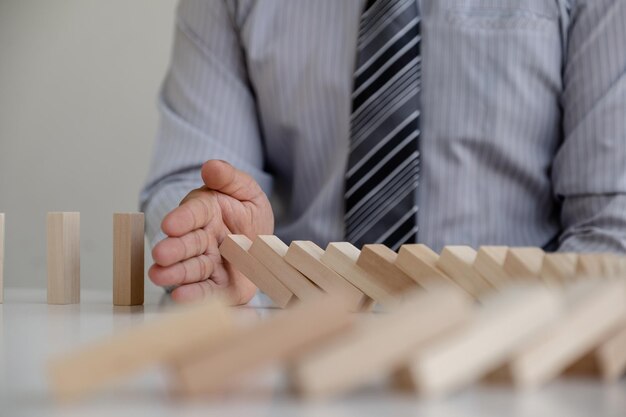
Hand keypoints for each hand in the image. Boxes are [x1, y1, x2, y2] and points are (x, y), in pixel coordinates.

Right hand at [148, 160, 273, 303]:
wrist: (262, 243)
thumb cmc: (247, 213)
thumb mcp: (246, 191)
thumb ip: (229, 178)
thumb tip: (211, 166)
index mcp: (206, 212)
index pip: (193, 214)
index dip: (182, 219)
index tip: (170, 224)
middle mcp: (202, 239)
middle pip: (187, 244)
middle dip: (173, 249)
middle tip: (160, 254)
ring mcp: (209, 264)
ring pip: (191, 268)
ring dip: (176, 273)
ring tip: (159, 276)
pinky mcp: (218, 286)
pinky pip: (205, 291)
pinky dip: (192, 294)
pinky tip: (179, 296)